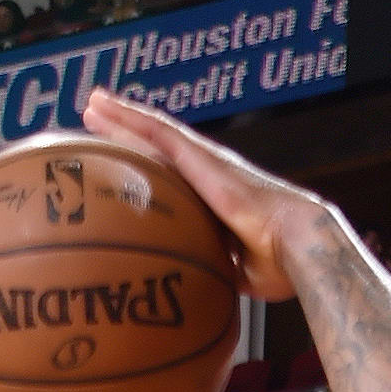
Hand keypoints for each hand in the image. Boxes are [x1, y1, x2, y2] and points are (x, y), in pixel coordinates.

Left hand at [78, 88, 309, 295]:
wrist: (297, 244)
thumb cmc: (278, 263)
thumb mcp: (239, 271)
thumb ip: (217, 269)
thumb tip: (201, 288)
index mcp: (216, 196)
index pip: (175, 175)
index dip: (150, 164)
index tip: (126, 162)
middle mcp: (208, 170)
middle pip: (159, 146)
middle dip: (129, 132)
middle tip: (98, 120)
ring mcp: (203, 160)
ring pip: (152, 130)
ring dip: (122, 116)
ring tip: (94, 103)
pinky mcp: (199, 156)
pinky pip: (155, 131)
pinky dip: (128, 116)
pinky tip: (103, 106)